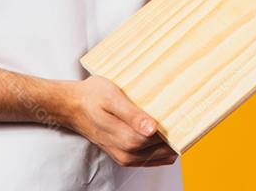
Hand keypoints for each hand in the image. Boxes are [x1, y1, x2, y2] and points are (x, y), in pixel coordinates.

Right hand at [59, 76, 176, 166]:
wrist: (72, 106)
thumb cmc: (92, 96)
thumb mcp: (111, 98)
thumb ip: (132, 114)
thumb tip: (152, 129)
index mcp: (124, 138)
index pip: (159, 141)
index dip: (173, 130)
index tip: (182, 116)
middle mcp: (126, 153)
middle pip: (161, 150)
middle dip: (174, 137)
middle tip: (182, 118)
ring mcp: (125, 157)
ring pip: (158, 157)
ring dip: (168, 144)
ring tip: (174, 124)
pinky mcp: (124, 156)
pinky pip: (149, 158)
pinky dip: (159, 150)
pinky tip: (162, 135)